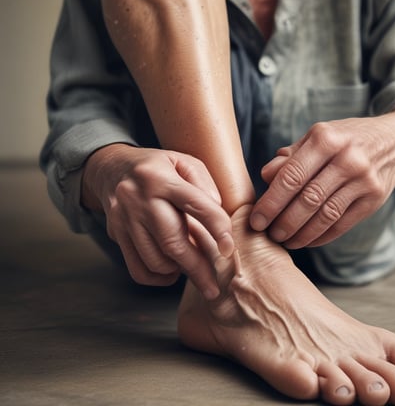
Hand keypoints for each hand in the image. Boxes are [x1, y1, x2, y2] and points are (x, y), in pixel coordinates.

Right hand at [82, 144, 233, 299]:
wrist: (111, 168)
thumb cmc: (157, 166)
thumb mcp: (183, 161)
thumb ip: (204, 183)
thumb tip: (217, 210)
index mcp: (162, 178)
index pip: (196, 205)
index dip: (217, 228)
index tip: (229, 249)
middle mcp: (140, 199)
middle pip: (173, 242)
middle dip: (198, 268)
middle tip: (215, 287)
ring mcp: (125, 219)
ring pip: (155, 260)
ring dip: (179, 272)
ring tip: (196, 273)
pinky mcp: (116, 235)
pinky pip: (137, 268)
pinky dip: (158, 278)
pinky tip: (172, 273)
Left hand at [250, 113, 394, 248]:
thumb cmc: (346, 139)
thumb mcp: (318, 137)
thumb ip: (291, 157)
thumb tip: (265, 176)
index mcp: (326, 138)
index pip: (291, 176)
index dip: (271, 202)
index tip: (256, 220)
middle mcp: (347, 158)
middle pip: (308, 199)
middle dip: (283, 222)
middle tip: (269, 235)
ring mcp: (364, 179)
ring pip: (325, 215)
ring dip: (301, 233)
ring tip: (285, 241)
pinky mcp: (374, 198)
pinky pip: (342, 223)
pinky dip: (321, 236)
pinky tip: (306, 240)